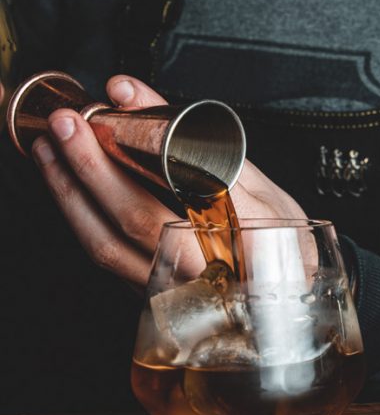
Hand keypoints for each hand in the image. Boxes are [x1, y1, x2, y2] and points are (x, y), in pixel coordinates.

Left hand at [31, 76, 307, 286]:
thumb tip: (159, 111)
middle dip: (88, 168)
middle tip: (66, 122)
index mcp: (229, 252)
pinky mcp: (150, 293)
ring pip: (103, 246)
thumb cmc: (288, 251)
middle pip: (125, 224)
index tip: (108, 116)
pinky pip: (106, 256)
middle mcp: (192, 278)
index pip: (164, 204)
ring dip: (69, 194)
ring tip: (52, 149)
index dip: (124, 163)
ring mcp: (167, 291)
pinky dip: (81, 217)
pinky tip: (70, 187)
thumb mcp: (273, 199)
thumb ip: (218, 155)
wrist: (291, 303)